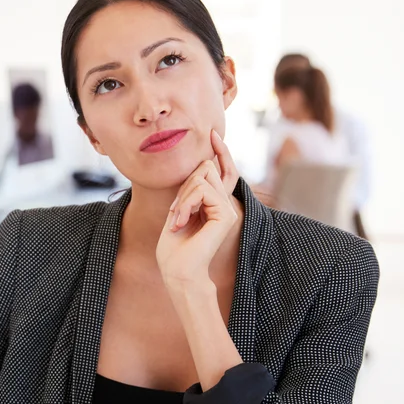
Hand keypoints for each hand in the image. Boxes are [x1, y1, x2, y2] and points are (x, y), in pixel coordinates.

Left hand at [156, 131, 240, 286]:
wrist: (178, 271)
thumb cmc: (174, 247)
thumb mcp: (180, 209)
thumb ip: (192, 189)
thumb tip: (202, 162)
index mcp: (217, 203)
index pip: (222, 170)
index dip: (220, 151)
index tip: (212, 133)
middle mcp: (226, 204)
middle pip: (206, 168)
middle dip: (184, 185)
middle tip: (175, 212)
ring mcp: (229, 209)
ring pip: (202, 177)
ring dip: (182, 197)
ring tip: (177, 219)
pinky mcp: (226, 214)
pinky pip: (202, 191)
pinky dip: (185, 203)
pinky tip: (181, 222)